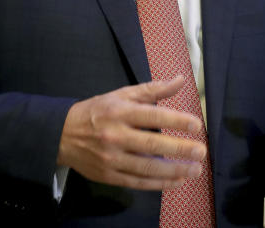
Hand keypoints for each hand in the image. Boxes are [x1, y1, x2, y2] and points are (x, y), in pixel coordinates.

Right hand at [57, 76, 206, 189]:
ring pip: (146, 167)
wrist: (63, 134)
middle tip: (201, 152)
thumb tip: (180, 80)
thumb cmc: (98, 111)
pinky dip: (158, 183)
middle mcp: (115, 136)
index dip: (176, 121)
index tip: (196, 125)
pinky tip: (176, 181)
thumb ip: (154, 89)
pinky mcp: (108, 175)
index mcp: (120, 112)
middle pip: (151, 144)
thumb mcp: (123, 94)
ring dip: (174, 171)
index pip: (152, 116)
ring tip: (195, 170)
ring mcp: (111, 158)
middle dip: (179, 149)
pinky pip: (137, 182)